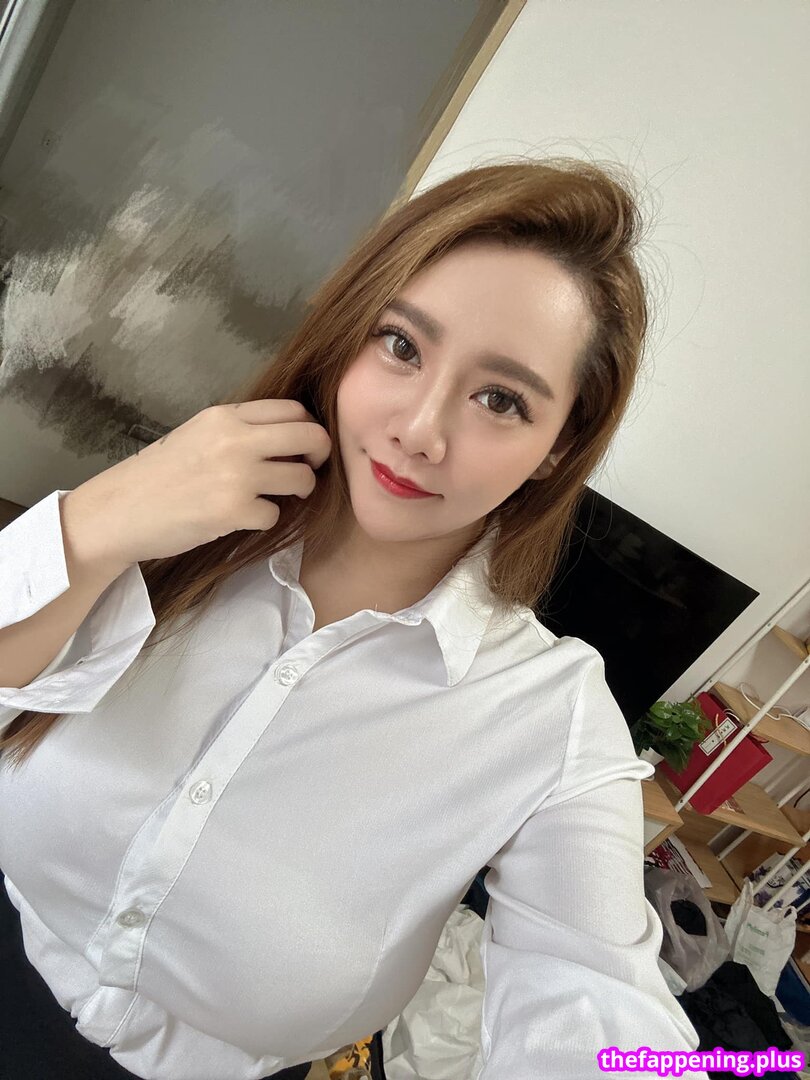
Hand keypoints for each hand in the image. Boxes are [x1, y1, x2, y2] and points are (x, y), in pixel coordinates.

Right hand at [60, 399, 331, 568]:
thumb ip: (240, 431)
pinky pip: (275, 515)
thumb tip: (290, 439)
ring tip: (276, 497)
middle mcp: (235, 439)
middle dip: (320, 456)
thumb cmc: (158, 475)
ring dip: (297, 491)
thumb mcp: (198, 435)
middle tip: (309, 471)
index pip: (293, 410)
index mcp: (226, 415)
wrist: (119, 511)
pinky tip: (241, 518)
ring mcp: (237, 475)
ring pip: (302, 479)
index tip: (303, 447)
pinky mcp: (234, 511)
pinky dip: (264, 520)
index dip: (308, 429)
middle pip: (310, 436)